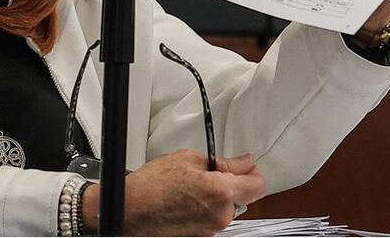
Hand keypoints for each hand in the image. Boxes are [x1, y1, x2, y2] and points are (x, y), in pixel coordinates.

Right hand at [82, 150, 264, 235]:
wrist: (131, 208)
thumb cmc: (153, 185)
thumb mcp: (189, 160)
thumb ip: (224, 162)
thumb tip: (244, 162)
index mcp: (221, 191)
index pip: (258, 183)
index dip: (252, 171)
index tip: (244, 165)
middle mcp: (221, 214)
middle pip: (244, 196)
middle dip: (233, 182)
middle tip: (212, 171)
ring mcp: (212, 228)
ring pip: (229, 207)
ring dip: (219, 195)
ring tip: (194, 185)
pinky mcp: (203, 235)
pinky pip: (215, 217)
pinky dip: (208, 206)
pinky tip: (189, 197)